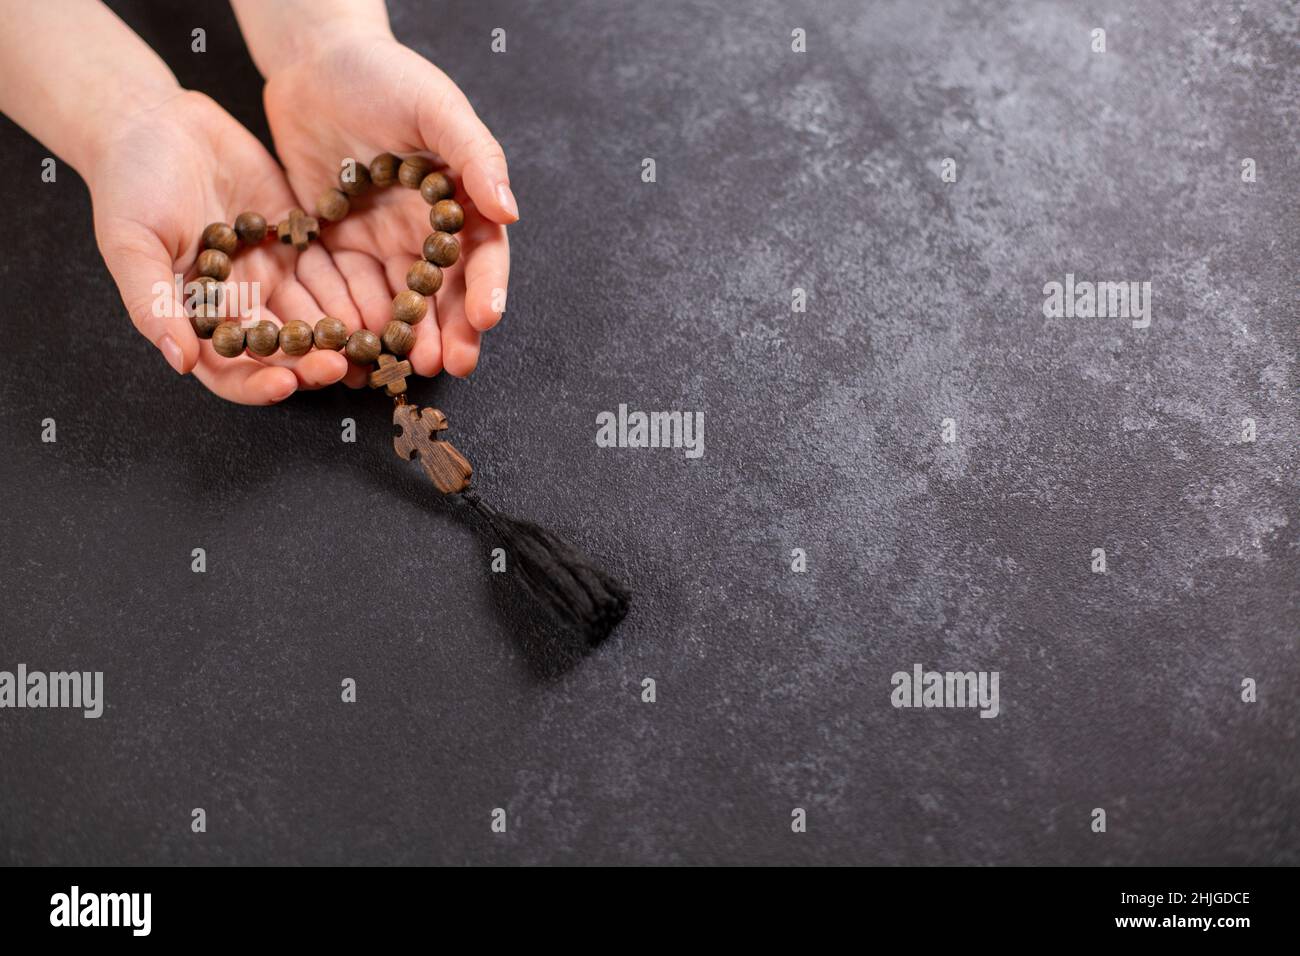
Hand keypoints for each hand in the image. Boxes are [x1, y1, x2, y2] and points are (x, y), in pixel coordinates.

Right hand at [91, 91, 351, 402]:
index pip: (232, 369)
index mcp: (199, 317)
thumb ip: (152, 303)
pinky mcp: (298, 237)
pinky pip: (331, 269)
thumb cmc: (127, 184)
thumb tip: (179, 361)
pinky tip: (378, 296)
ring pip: (315, 315)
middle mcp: (241, 303)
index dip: (258, 383)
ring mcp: (273, 272)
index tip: (286, 382)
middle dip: (313, 362)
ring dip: (341, 332)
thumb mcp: (129, 244)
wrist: (153, 121)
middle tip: (344, 364)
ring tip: (370, 341)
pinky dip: (352, 286)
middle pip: (284, 350)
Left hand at [262, 32, 516, 380]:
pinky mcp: (338, 248)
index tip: (485, 319)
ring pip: (400, 303)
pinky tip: (356, 349)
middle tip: (447, 365)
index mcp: (460, 202)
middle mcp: (426, 232)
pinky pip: (348, 292)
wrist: (313, 62)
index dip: (486, 287)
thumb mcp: (436, 106)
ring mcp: (382, 244)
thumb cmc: (385, 75)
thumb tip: (509, 209)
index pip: (481, 254)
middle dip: (450, 332)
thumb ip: (475, 154)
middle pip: (445, 292)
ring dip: (406, 339)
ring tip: (407, 368)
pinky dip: (355, 323)